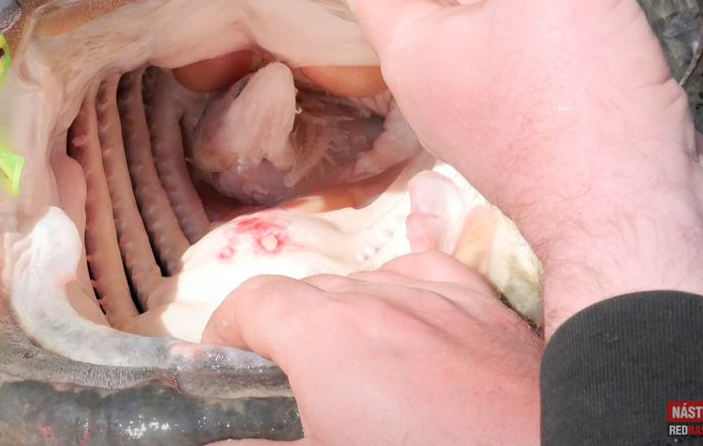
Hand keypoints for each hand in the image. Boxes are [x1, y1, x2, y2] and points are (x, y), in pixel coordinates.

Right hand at [203, 252, 542, 445]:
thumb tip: (215, 442)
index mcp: (326, 333)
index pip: (250, 302)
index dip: (224, 333)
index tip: (221, 367)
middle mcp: (378, 296)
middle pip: (304, 290)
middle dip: (280, 330)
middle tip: (281, 385)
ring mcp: (439, 296)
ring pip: (364, 280)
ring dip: (339, 313)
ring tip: (344, 366)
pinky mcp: (487, 307)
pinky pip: (428, 274)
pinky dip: (403, 291)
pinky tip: (406, 320)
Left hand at [320, 0, 702, 337]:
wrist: (628, 209)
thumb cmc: (569, 92)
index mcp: (414, 48)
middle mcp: (437, 85)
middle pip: (426, 6)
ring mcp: (483, 116)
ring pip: (480, 35)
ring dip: (498, 0)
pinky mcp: (532, 136)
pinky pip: (523, 66)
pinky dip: (537, 36)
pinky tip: (568, 20)